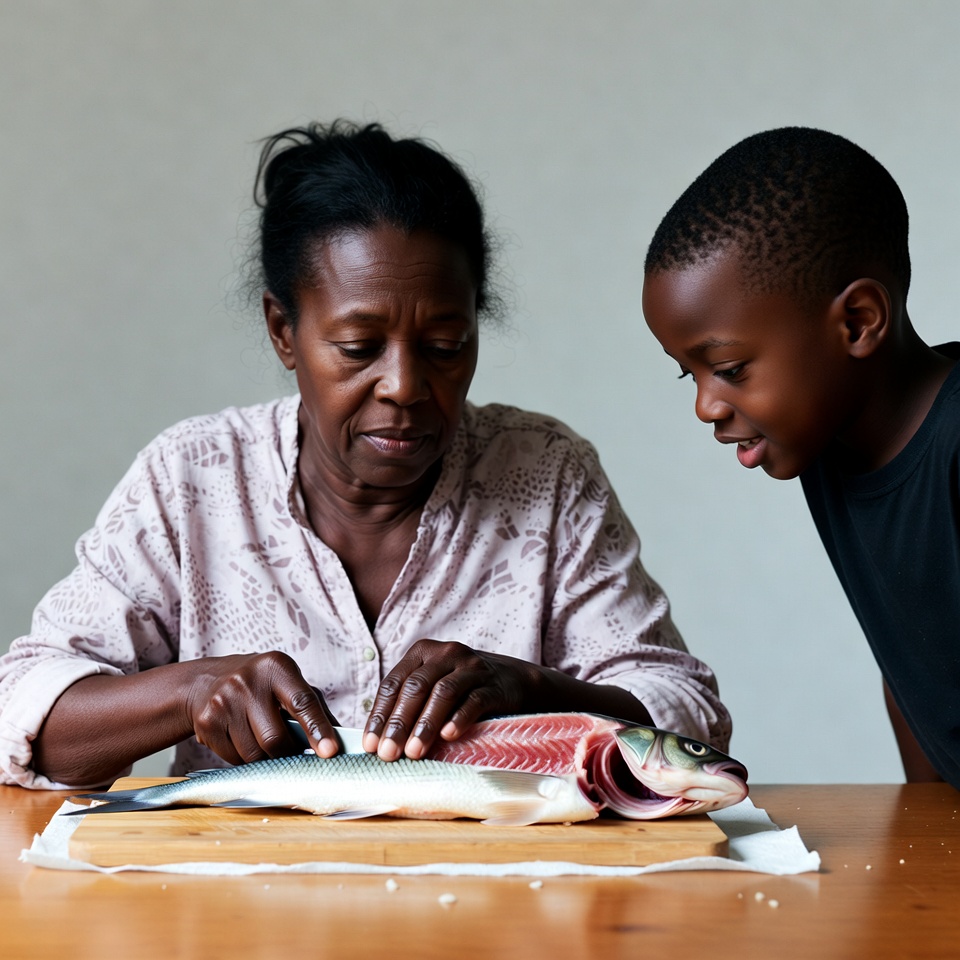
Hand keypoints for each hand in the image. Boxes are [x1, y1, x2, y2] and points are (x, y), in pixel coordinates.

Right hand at [185, 651, 339, 764]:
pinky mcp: (207, 723)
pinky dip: (244, 759)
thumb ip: (315, 708)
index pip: (302, 702)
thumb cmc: (259, 685)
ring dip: (265, 759)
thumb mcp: (288, 684)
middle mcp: (248, 681)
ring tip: (264, 742)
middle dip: (288, 754)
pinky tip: (242, 740)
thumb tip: (341, 738)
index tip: (330, 751)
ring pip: (254, 754)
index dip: (317, 729)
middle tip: (292, 753)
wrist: (206, 682)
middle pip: (275, 738)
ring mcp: (224, 701)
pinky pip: (233, 759)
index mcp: (276, 667)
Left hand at [362, 639, 536, 760]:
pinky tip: (448, 736)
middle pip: (416, 687)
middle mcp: (446, 654)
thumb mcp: (434, 686)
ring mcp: (471, 667)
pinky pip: (473, 700)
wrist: (514, 681)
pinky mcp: (493, 684)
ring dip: (426, 724)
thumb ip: (410, 704)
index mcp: (423, 652)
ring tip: (414, 752)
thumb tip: (379, 743)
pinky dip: (459, 718)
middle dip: (399, 723)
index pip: (394, 683)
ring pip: (443, 692)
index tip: (370, 745)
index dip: (380, 714)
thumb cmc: (463, 689)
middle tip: (388, 754)